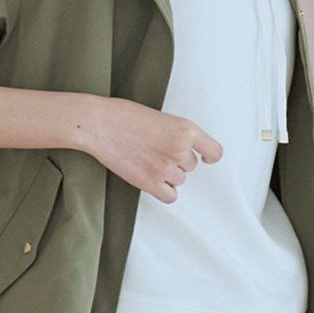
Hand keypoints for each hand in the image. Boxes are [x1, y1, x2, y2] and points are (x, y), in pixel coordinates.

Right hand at [75, 96, 222, 202]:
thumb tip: (185, 150)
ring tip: (148, 160)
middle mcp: (180, 150)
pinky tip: (152, 179)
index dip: (209, 156)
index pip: (214, 151)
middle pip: (191, 166)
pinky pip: (170, 196)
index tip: (205, 158)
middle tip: (156, 150)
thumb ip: (177, 134)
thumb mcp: (161, 117)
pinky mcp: (150, 183)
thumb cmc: (124, 116)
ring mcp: (166, 168)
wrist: (99, 124)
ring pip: (179, 180)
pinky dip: (163, 191)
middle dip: (177, 161)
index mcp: (186, 130)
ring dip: (168, 175)